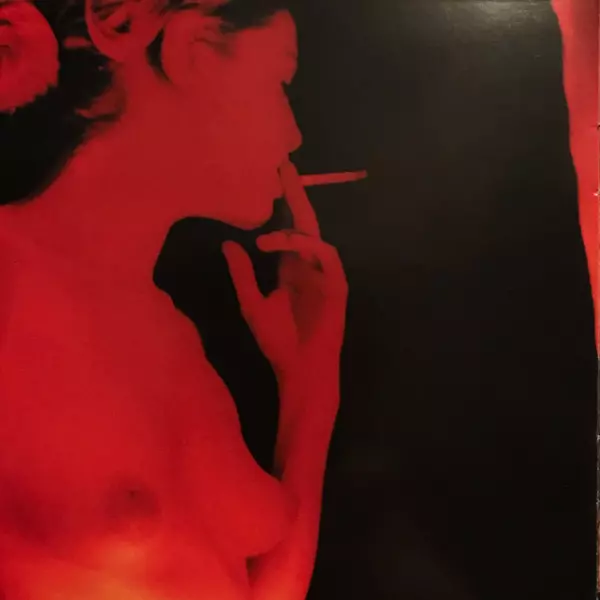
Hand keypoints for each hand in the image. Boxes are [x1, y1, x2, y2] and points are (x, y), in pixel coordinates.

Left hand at [222, 161, 347, 378]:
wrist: (299, 369)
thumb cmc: (277, 341)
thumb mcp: (252, 304)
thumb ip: (242, 275)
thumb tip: (228, 243)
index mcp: (290, 267)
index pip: (286, 227)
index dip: (280, 203)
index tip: (268, 175)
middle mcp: (308, 264)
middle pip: (304, 222)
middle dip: (295, 194)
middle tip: (283, 165)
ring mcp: (324, 273)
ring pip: (315, 237)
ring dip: (293, 229)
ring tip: (264, 236)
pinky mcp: (337, 285)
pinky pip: (327, 256)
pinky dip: (308, 247)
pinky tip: (288, 245)